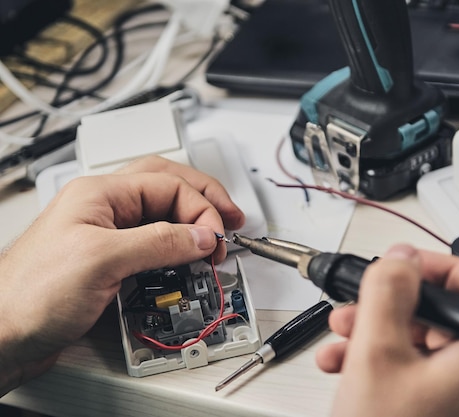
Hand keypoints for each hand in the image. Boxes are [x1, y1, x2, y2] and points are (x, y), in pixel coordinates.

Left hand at [0, 156, 243, 395]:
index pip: (167, 185)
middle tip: (231, 217)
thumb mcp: (102, 259)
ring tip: (214, 236)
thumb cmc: (30, 294)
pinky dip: (176, 249)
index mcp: (100, 194)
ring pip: (161, 215)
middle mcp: (105, 210)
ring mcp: (107, 236)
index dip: (199, 209)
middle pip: (167, 188)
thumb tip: (201, 236)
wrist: (3, 336)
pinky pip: (152, 246)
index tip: (214, 238)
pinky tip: (185, 258)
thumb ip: (158, 243)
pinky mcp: (109, 263)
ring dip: (192, 223)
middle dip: (203, 200)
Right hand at [316, 244, 458, 416]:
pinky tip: (352, 368)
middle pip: (450, 318)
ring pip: (433, 347)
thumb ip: (388, 291)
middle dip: (392, 308)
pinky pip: (430, 376)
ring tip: (342, 342)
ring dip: (383, 336)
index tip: (402, 266)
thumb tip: (400, 257)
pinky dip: (393, 365)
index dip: (438, 267)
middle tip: (358, 307)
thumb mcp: (376, 354)